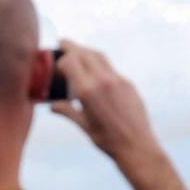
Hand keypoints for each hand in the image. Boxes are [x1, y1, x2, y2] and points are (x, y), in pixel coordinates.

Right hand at [49, 39, 161, 164]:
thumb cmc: (107, 139)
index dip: (61, 59)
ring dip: (87, 52)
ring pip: (99, 56)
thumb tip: (52, 106)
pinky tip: (96, 71)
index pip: (70, 61)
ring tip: (78, 53)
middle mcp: (102, 81)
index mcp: (87, 91)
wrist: (137, 145)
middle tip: (63, 44)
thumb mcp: (83, 125)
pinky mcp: (128, 84)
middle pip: (84, 52)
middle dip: (72, 47)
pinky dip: (100, 64)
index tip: (57, 65)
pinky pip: (111, 68)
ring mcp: (118, 80)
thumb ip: (67, 111)